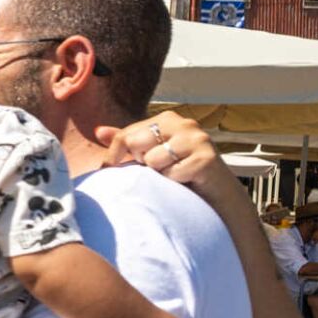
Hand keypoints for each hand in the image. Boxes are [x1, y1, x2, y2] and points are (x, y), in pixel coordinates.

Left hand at [99, 113, 240, 205]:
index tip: (109, 169)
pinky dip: (174, 183)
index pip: (126, 134)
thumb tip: (98, 131)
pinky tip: (187, 182)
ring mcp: (197, 140)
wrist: (219, 198)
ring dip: (160, 174)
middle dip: (140, 163)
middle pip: (136, 143)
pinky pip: (171, 174)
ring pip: (152, 160)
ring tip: (175, 176)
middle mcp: (184, 124)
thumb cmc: (181, 175)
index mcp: (167, 119)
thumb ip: (127, 142)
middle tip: (159, 170)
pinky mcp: (205, 159)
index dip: (114, 156)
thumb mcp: (151, 155)